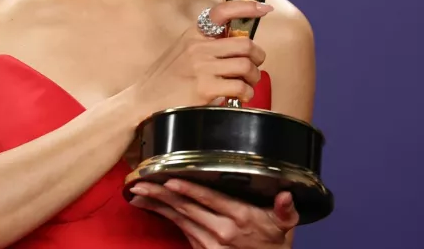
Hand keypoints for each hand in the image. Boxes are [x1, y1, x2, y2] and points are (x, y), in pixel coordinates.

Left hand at [129, 179, 298, 247]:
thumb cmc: (273, 244)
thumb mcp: (285, 226)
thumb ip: (285, 210)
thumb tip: (285, 195)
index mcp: (240, 218)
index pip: (209, 200)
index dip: (189, 189)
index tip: (170, 180)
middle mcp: (221, 231)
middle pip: (186, 208)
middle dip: (161, 195)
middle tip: (140, 182)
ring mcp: (208, 243)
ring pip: (179, 219)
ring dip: (157, 205)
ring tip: (138, 192)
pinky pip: (180, 229)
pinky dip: (164, 216)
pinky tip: (152, 206)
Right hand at [131, 0, 272, 117]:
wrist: (142, 102)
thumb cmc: (164, 80)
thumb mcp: (181, 52)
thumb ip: (205, 46)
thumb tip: (237, 45)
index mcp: (193, 35)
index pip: (222, 12)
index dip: (246, 8)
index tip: (264, 8)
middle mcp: (198, 47)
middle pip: (245, 44)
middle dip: (258, 57)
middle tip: (255, 66)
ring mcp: (201, 67)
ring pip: (246, 66)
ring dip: (253, 77)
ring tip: (247, 85)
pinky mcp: (204, 88)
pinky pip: (239, 87)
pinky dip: (246, 94)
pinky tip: (240, 97)